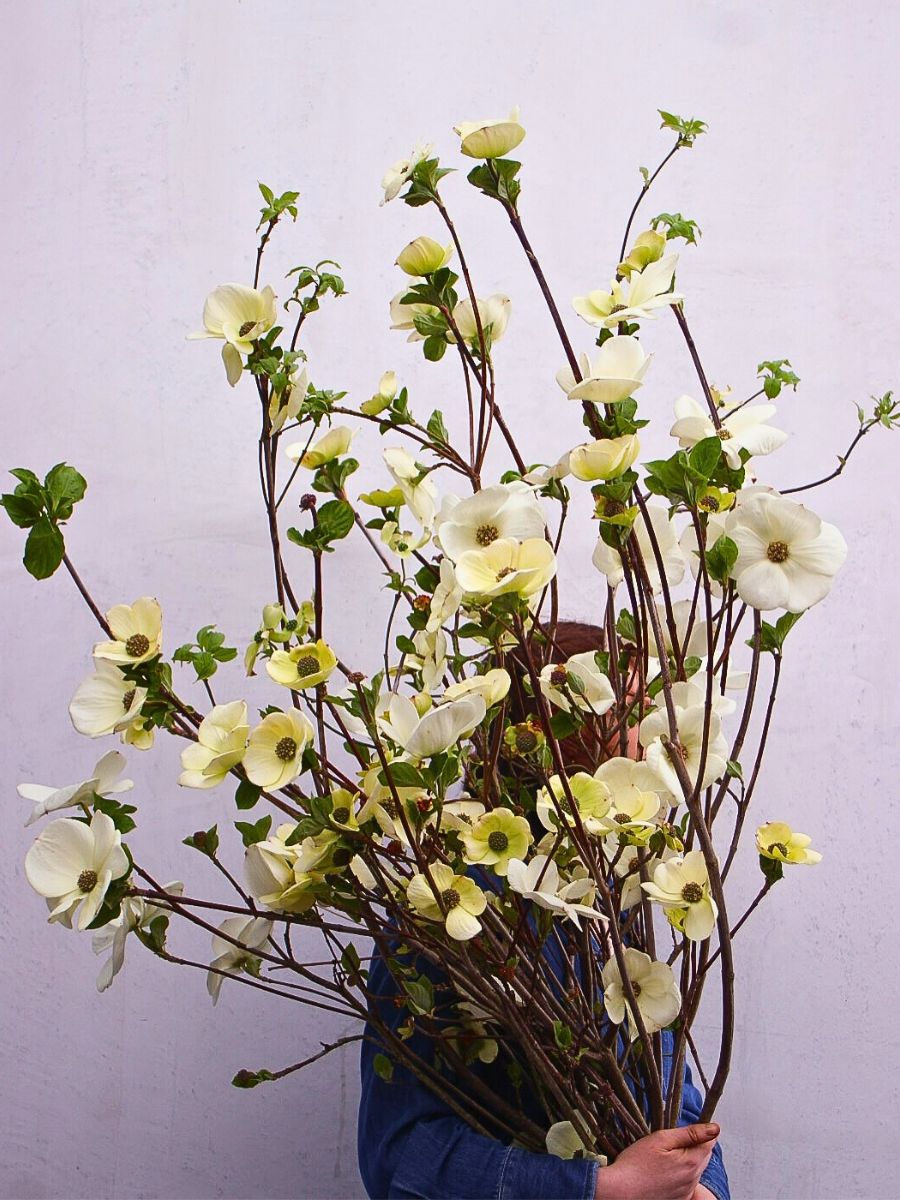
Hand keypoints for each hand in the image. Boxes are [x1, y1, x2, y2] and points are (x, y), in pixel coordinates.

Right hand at [594, 1123, 719, 1199]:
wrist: (620, 1192)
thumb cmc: (636, 1164)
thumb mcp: (661, 1139)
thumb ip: (689, 1133)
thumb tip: (714, 1129)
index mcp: (691, 1162)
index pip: (710, 1142)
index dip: (700, 1132)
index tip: (687, 1130)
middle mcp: (692, 1181)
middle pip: (703, 1157)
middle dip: (692, 1147)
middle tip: (668, 1144)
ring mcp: (686, 1193)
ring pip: (695, 1171)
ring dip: (685, 1161)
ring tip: (662, 1159)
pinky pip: (686, 1184)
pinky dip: (679, 1176)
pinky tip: (662, 1173)